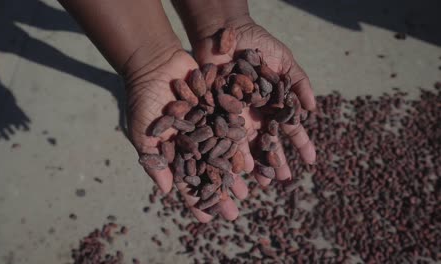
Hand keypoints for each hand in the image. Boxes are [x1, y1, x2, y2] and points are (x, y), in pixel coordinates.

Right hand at [125, 48, 246, 221]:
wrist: (155, 63)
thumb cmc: (143, 100)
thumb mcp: (144, 133)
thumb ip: (154, 162)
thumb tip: (166, 192)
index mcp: (176, 151)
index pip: (187, 181)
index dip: (195, 200)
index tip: (207, 220)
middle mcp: (194, 141)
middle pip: (210, 171)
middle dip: (221, 191)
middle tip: (234, 214)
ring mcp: (208, 125)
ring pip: (226, 154)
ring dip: (237, 172)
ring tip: (251, 190)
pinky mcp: (220, 108)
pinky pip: (234, 129)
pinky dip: (244, 144)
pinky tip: (256, 158)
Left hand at [192, 20, 316, 186]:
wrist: (225, 32)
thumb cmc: (258, 44)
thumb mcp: (284, 61)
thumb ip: (299, 83)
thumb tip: (314, 109)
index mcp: (272, 104)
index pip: (289, 127)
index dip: (301, 143)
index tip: (312, 161)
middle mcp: (254, 114)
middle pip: (267, 141)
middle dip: (275, 160)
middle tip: (282, 179)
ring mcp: (235, 115)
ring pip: (246, 145)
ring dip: (254, 164)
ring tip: (261, 182)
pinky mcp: (215, 113)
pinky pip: (223, 136)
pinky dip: (231, 152)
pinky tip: (239, 167)